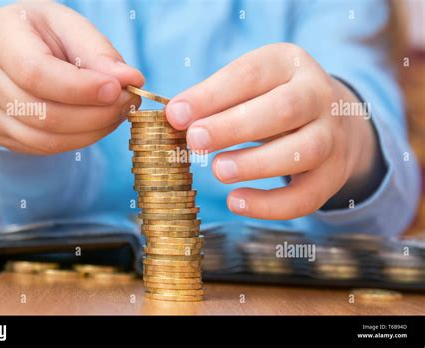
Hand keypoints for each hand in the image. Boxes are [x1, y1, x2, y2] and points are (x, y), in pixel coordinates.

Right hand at [0, 2, 143, 154]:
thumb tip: (131, 80)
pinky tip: (98, 123)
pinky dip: (80, 139)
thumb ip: (99, 52)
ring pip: (46, 138)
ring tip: (118, 112)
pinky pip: (45, 148)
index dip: (80, 88)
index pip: (36, 73)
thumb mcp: (71, 27)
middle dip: (96, 114)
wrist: (14, 50)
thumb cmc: (45, 34)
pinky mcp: (0, 133)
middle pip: (44, 113)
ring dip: (93, 130)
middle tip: (129, 102)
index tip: (117, 90)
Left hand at [166, 43, 378, 219]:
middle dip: (235, 127)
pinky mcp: (333, 174)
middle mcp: (318, 96)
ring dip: (257, 163)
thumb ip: (214, 99)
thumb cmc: (273, 100)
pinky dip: (271, 204)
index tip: (175, 115)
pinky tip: (236, 201)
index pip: (250, 75)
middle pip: (285, 109)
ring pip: (304, 151)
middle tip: (195, 141)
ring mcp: (332, 136)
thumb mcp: (249, 86)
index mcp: (289, 64)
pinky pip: (307, 196)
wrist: (333, 119)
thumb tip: (175, 116)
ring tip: (217, 171)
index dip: (211, 96)